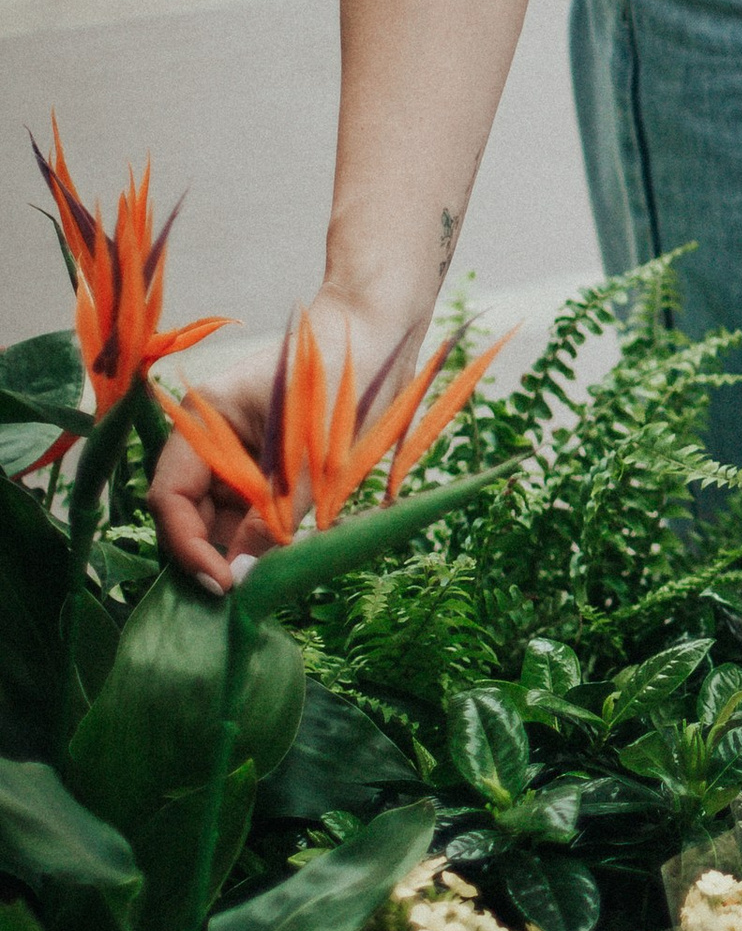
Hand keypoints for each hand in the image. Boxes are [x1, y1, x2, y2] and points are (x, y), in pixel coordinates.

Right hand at [148, 291, 409, 596]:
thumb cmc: (344, 378)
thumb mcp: (312, 456)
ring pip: (223, 517)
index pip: (171, 496)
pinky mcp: (268, 465)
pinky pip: (254, 509)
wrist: (381, 332)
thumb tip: (241, 577)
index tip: (223, 584)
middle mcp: (212, 440)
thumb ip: (274, 518)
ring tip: (269, 583)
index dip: (188, 546)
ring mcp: (240, 453)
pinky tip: (285, 560)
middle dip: (212, 555)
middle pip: (191, 513)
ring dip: (241, 550)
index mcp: (204, 422)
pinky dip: (266, 535)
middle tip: (244, 598)